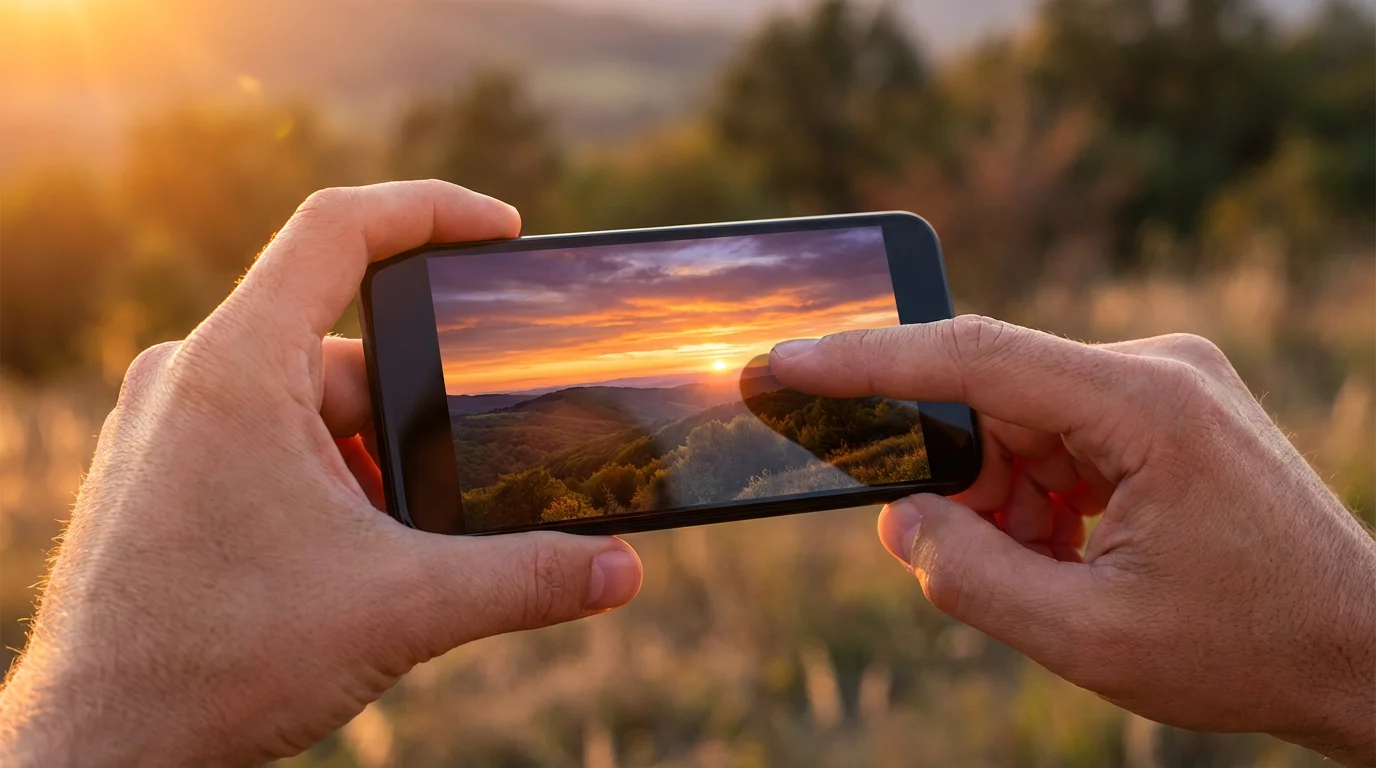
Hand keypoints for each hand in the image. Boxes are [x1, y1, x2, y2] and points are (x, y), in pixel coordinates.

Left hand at [0, 181, 643, 765]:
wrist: (98, 752)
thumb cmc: (216, 664)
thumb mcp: (400, 608)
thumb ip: (525, 578)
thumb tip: (623, 571)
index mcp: (235, 367)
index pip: (338, 228)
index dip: (431, 208)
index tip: (503, 231)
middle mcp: (187, 376)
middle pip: (342, 348)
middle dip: (414, 415)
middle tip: (452, 488)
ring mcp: (164, 425)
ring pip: (305, 405)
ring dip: (369, 461)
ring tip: (392, 548)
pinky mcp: (159, 472)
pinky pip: (264, 440)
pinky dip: (323, 480)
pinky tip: (343, 559)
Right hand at [770, 317, 1375, 764]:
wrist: (1363, 649)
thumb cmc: (1244, 646)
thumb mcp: (1087, 636)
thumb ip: (970, 575)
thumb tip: (902, 516)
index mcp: (1144, 405)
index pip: (973, 355)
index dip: (868, 359)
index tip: (788, 361)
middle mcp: (1155, 367)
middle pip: (995, 398)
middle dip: (964, 479)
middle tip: (981, 556)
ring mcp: (1165, 379)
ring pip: (1023, 420)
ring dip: (1009, 495)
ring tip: (1058, 571)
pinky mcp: (1166, 403)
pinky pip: (1061, 430)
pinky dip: (1042, 490)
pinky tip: (1078, 548)